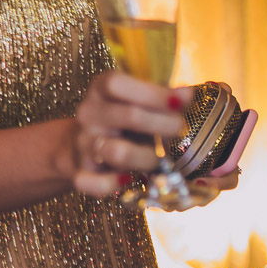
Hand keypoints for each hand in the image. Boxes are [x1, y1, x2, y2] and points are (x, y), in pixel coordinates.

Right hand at [71, 71, 188, 196]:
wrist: (82, 143)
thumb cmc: (120, 119)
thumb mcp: (137, 101)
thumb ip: (163, 97)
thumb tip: (186, 93)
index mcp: (100, 90)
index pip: (116, 83)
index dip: (151, 92)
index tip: (179, 102)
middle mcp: (88, 113)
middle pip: (128, 115)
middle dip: (164, 125)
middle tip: (180, 130)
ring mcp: (83, 142)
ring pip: (115, 151)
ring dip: (146, 158)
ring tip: (158, 160)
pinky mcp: (80, 170)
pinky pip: (90, 181)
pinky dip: (110, 184)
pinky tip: (127, 179)